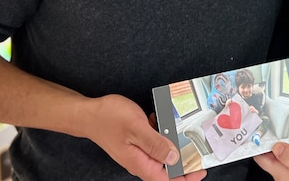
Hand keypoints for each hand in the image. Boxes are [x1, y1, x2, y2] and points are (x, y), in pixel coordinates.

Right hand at [85, 94, 205, 180]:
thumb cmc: (109, 119)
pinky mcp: (135, 142)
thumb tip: (174, 157)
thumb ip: (156, 144)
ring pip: (161, 154)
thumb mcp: (136, 128)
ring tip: (185, 132)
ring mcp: (137, 152)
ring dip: (173, 145)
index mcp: (141, 163)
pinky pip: (154, 143)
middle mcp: (140, 161)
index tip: (201, 169)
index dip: (186, 178)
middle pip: (167, 169)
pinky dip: (161, 134)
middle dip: (184, 161)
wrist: (87, 114)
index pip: (167, 180)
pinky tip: (162, 120)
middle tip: (199, 148)